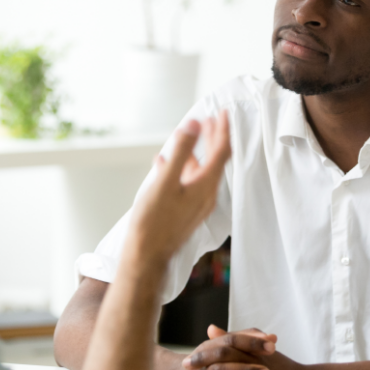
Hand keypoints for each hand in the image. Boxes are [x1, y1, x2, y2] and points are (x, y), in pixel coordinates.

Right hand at [125, 112, 230, 262]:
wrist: (146, 256)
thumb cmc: (153, 221)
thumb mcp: (165, 181)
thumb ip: (181, 151)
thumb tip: (193, 125)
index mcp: (205, 185)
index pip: (222, 151)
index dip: (223, 130)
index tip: (222, 113)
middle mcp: (206, 195)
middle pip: (215, 160)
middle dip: (213, 138)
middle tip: (210, 119)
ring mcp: (196, 204)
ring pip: (201, 172)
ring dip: (196, 152)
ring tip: (187, 137)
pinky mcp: (185, 211)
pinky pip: (188, 183)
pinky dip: (181, 169)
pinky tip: (165, 164)